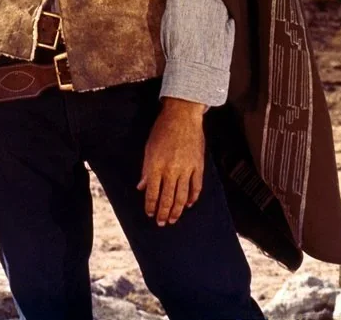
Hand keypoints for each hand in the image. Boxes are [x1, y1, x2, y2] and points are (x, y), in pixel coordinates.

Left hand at [137, 98, 206, 225]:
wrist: (182, 116)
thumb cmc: (162, 130)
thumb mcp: (149, 148)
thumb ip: (146, 169)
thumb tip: (142, 187)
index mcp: (156, 165)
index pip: (152, 193)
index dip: (150, 206)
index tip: (150, 214)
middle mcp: (171, 170)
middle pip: (167, 198)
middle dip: (163, 213)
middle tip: (162, 223)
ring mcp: (187, 169)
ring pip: (182, 196)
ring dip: (177, 210)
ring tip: (173, 219)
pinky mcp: (198, 166)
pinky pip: (196, 187)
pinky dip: (193, 198)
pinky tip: (188, 204)